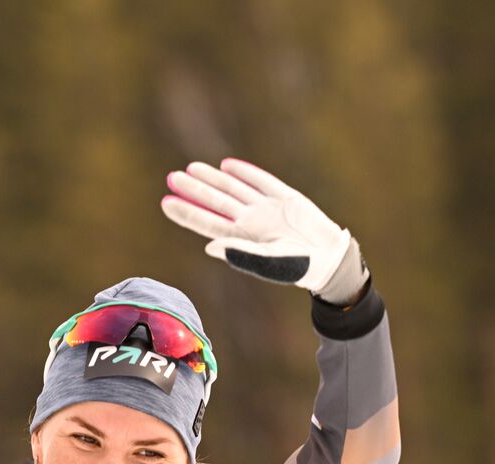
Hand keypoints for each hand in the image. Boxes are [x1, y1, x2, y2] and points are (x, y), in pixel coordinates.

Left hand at [161, 158, 366, 301]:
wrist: (329, 257)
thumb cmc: (298, 266)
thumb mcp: (268, 262)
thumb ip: (240, 252)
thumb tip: (209, 247)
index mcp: (242, 238)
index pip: (207, 222)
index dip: (187, 212)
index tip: (166, 202)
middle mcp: (250, 221)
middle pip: (216, 201)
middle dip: (194, 190)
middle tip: (171, 177)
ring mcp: (266, 208)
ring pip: (234, 189)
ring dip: (213, 178)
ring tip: (192, 168)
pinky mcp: (285, 197)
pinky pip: (261, 181)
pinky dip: (245, 172)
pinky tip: (227, 166)